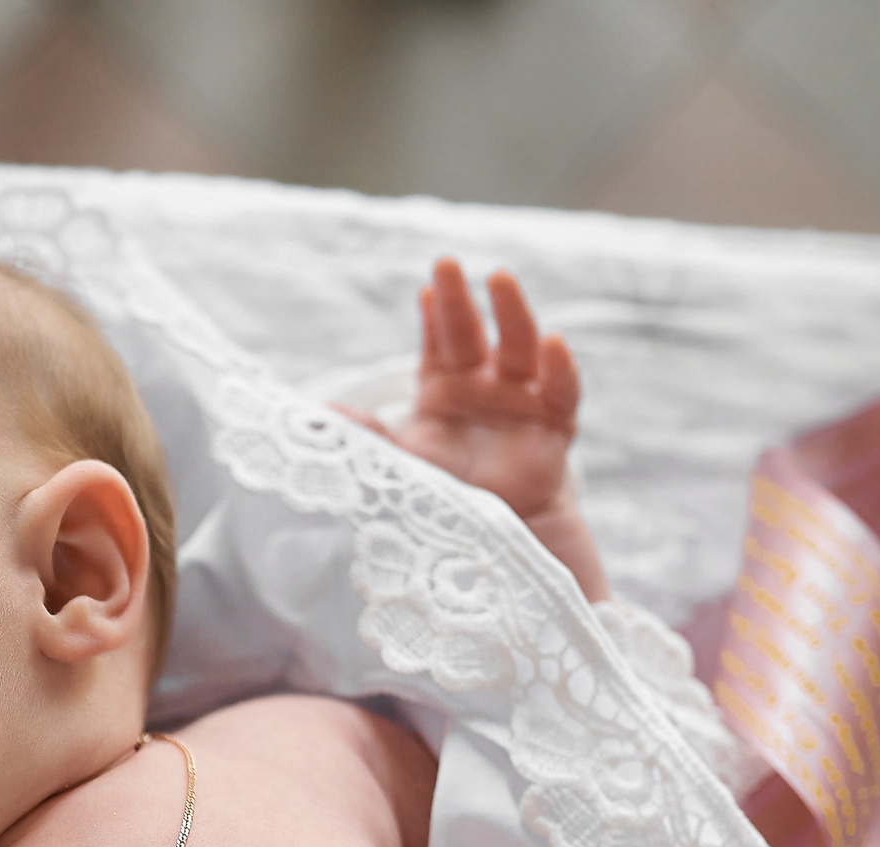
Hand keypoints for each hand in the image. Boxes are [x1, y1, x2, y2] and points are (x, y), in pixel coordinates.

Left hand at [343, 257, 608, 600]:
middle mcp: (484, 391)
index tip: (426, 285)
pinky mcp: (554, 432)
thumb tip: (317, 415)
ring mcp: (522, 406)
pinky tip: (553, 344)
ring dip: (513, 313)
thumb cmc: (441, 504)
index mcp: (443, 394)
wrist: (488, 550)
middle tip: (448, 262)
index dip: (434, 315)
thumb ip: (367, 440)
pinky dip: (559, 369)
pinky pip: (562, 394)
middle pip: (474, 335)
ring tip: (499, 279)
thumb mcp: (400, 469)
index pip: (438, 344)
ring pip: (521, 349)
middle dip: (462, 299)